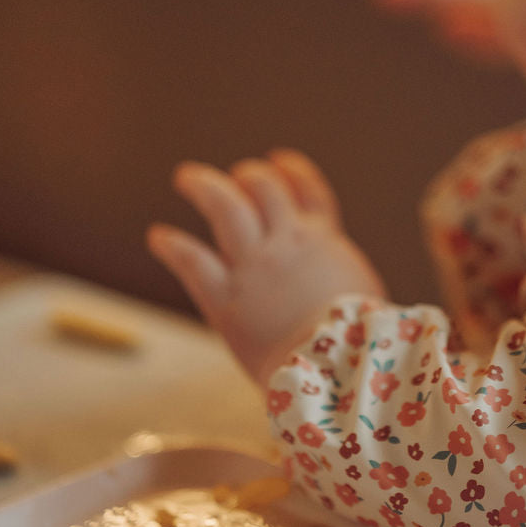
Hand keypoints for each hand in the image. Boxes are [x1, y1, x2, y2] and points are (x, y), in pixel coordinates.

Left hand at [147, 149, 384, 386]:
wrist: (335, 365)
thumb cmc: (359, 341)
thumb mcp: (367, 293)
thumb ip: (346, 276)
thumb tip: (348, 283)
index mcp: (325, 241)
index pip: (309, 191)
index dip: (292, 171)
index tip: (278, 161)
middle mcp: (288, 242)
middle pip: (264, 189)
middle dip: (249, 177)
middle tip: (236, 176)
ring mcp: (255, 267)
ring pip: (226, 208)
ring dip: (205, 187)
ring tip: (188, 177)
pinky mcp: (226, 298)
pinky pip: (193, 261)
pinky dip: (173, 246)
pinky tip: (158, 236)